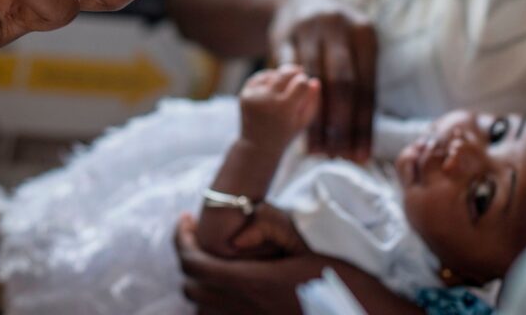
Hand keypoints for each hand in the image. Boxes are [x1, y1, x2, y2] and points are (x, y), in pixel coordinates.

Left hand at [174, 214, 310, 313]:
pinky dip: (216, 308)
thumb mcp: (309, 247)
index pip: (194, 264)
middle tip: (198, 238)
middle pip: (192, 289)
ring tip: (215, 264)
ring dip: (202, 287)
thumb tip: (238, 233)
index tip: (185, 220)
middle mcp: (246, 311)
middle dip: (189, 259)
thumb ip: (272, 229)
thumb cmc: (345, 283)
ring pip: (202, 311)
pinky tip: (232, 290)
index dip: (180, 239)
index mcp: (254, 284)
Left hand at [239, 65, 319, 148]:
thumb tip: (314, 80)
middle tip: (299, 71)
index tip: (305, 85)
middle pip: (285, 74)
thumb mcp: (303, 121)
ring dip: (281, 75)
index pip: (300, 83)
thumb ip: (312, 101)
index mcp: (285, 109)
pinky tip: (274, 83)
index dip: (305, 81)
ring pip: (272, 74)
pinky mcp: (244, 94)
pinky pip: (259, 77)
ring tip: (286, 82)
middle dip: (294, 71)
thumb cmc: (285, 133)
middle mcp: (267, 101)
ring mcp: (253, 97)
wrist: (257, 145)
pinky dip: (268, 77)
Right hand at [270, 0, 376, 160]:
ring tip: (316, 149)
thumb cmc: (334, 36)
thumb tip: (365, 135)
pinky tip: (292, 122)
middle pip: (343, 84)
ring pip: (314, 82)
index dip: (364, 124)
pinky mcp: (283, 34)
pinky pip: (288, 73)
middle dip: (341, 125)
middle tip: (338, 156)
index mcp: (365, 33)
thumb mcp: (354, 46)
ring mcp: (309, 29)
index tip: (361, 155)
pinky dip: (291, 100)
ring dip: (315, 119)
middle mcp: (339, 28)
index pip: (367, 87)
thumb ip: (361, 80)